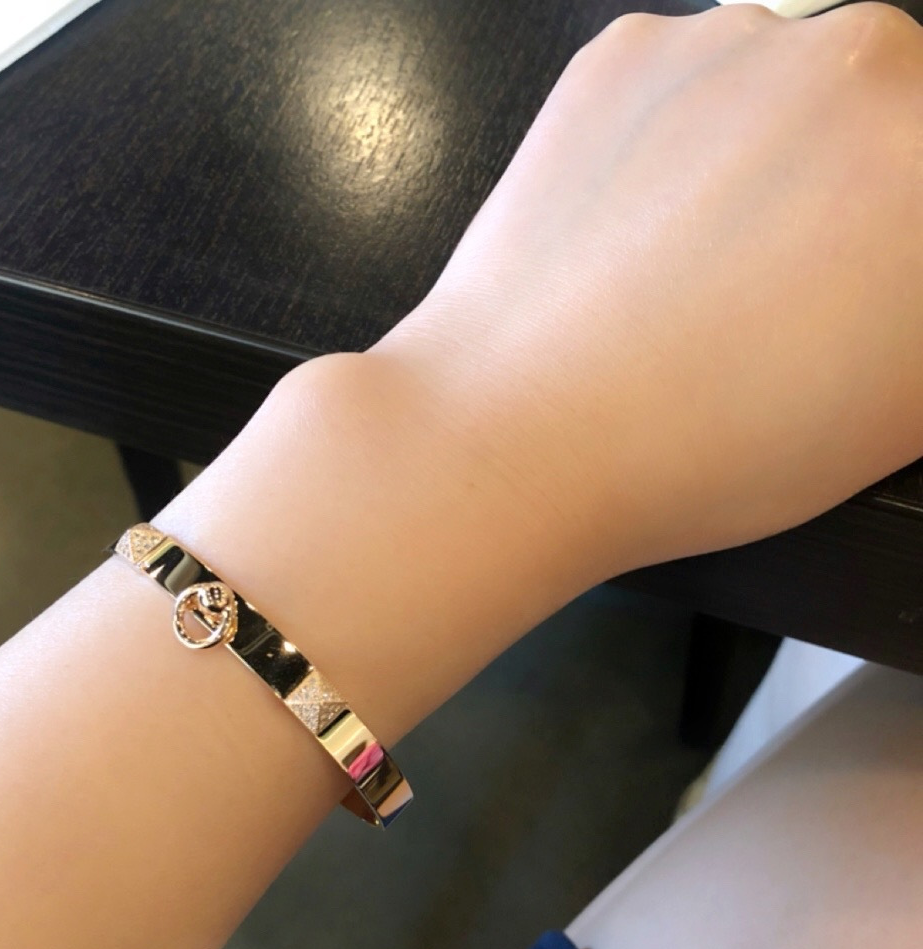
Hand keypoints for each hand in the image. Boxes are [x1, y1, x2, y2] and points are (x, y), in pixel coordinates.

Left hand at [371, 2, 922, 583]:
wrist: (517, 433)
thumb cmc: (701, 449)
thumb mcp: (896, 408)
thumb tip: (902, 255)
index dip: (893, 247)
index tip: (856, 283)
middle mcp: (869, 69)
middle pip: (889, 115)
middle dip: (855, 188)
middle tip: (783, 280)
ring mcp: (738, 45)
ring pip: (790, 88)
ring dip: (767, 154)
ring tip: (691, 265)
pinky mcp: (632, 52)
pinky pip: (686, 83)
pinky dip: (673, 141)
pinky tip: (635, 228)